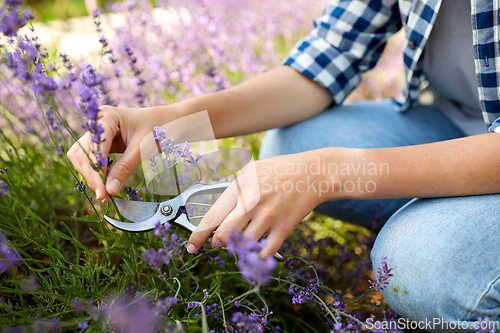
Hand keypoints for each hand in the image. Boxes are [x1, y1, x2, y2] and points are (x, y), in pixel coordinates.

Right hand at [67, 105, 168, 202]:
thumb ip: (124, 168)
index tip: (102, 192)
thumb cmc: (159, 128)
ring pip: (83, 158)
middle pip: (82, 154)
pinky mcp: (103, 143)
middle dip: (91, 176)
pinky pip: (93, 159)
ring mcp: (98, 133)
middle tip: (103, 197)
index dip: (96, 172)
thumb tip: (109, 190)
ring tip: (105, 194)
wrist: (170, 121)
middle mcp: (97, 123)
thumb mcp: (142, 149)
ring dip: (92, 176)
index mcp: (106, 117)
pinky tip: (106, 185)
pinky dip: (98, 173)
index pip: (93, 149)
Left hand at [186, 151, 322, 257]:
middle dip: (218, 243)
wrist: (313, 173)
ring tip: (245, 240)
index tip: (191, 247)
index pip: (212, 216)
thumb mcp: (252, 170)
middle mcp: (251, 201)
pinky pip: (265, 251)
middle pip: (224, 234)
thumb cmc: (280, 170)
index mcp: (240, 186)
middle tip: (220, 243)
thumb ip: (234, 189)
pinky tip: (259, 249)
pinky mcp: (284, 226)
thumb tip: (217, 210)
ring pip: (244, 245)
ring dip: (240, 248)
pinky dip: (259, 255)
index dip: (198, 235)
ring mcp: (268, 215)